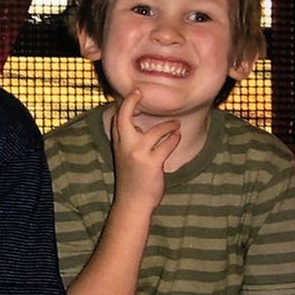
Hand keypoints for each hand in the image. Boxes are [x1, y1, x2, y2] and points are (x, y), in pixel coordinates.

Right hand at [110, 90, 179, 206]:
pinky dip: (174, 139)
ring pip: (155, 131)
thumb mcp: (125, 157)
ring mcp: (138, 154)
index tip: (135, 94)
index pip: (117, 118)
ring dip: (169, 126)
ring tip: (176, 125)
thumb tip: (139, 123)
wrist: (132, 202)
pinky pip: (167, 145)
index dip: (125, 103)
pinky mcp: (152, 163)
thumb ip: (129, 140)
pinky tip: (177, 137)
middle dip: (131, 102)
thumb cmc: (132, 179)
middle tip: (141, 92)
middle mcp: (125, 147)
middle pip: (124, 117)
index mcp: (118, 144)